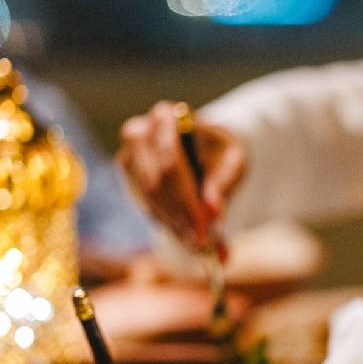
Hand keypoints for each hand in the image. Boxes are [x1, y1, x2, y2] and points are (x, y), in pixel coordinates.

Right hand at [117, 101, 245, 248]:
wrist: (206, 148)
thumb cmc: (220, 150)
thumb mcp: (233, 160)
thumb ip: (223, 183)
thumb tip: (213, 213)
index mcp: (165, 118)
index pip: (169, 165)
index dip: (186, 200)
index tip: (204, 229)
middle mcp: (139, 134)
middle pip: (155, 185)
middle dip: (181, 217)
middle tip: (204, 244)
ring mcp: (129, 157)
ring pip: (150, 202)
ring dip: (177, 226)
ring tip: (204, 244)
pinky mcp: (129, 180)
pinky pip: (149, 209)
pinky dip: (172, 226)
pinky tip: (191, 235)